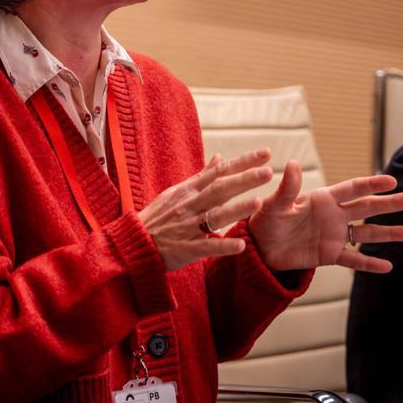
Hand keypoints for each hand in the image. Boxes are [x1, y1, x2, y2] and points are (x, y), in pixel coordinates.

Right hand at [139, 149, 275, 270]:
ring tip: (259, 202)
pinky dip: (223, 245)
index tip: (266, 153)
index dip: (243, 162)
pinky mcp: (186, 248)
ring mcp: (188, 226)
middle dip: (244, 179)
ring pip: (215, 215)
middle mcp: (190, 204)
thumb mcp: (176, 192)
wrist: (134, 242)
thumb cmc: (158, 217)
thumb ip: (201, 177)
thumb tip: (220, 157)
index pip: (220, 171)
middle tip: (268, 171)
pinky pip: (207, 247)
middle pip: (220, 189)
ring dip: (237, 209)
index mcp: (190, 190)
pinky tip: (241, 246)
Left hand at [247, 160, 402, 273]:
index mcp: (323, 199)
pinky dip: (369, 264)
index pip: (353, 189)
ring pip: (367, 234)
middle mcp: (334, 216)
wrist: (260, 247)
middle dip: (391, 204)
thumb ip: (288, 188)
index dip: (372, 184)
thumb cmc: (266, 220)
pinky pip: (353, 260)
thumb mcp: (276, 204)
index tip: (392, 181)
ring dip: (389, 233)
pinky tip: (387, 266)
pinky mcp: (330, 256)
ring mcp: (335, 236)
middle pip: (368, 208)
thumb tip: (292, 163)